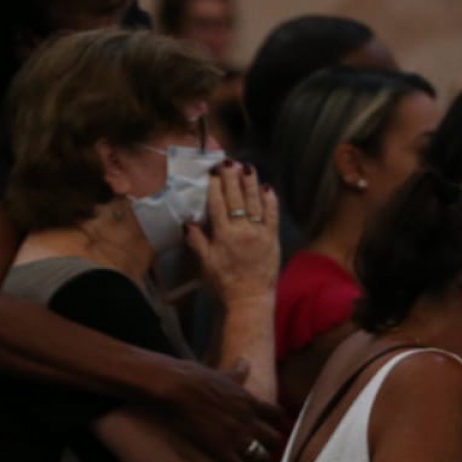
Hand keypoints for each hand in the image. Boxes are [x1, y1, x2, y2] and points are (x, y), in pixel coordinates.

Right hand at [150, 356, 283, 461]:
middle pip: (274, 439)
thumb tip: (245, 361)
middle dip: (273, 446)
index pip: (277, 414)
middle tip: (269, 450)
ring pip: (262, 456)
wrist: (179, 388)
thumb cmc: (198, 377)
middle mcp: (248, 420)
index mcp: (250, 401)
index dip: (279, 423)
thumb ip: (238, 372)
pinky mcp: (221, 449)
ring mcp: (236, 436)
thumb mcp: (223, 373)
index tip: (277, 428)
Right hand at [185, 160, 278, 309]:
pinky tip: (267, 188)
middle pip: (236, 198)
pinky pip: (273, 215)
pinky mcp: (273, 238)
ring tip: (247, 167)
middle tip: (228, 161)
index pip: (218, 205)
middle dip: (231, 178)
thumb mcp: (206, 264)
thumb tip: (188, 222)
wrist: (250, 299)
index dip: (214, 186)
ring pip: (254, 202)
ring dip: (251, 183)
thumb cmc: (225, 283)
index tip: (212, 173)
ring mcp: (259, 232)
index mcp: (223, 235)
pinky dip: (270, 200)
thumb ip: (197, 242)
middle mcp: (242, 230)